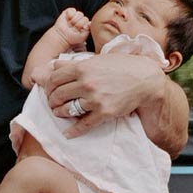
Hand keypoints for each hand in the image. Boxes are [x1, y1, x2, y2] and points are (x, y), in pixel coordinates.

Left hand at [41, 51, 160, 136]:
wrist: (144, 79)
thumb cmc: (121, 66)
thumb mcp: (97, 59)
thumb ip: (75, 63)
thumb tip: (54, 65)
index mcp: (82, 68)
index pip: (54, 78)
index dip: (48, 86)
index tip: (49, 90)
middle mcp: (86, 83)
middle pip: (58, 94)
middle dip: (52, 100)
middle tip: (53, 103)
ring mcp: (95, 99)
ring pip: (67, 110)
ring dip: (59, 113)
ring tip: (59, 113)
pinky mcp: (104, 112)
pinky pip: (84, 125)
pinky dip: (73, 131)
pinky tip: (67, 134)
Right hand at [55, 8, 91, 45]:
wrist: (62, 36)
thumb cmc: (72, 38)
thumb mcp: (82, 37)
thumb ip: (88, 30)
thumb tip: (90, 23)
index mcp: (85, 25)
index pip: (88, 22)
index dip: (85, 25)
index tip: (82, 29)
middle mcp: (80, 20)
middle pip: (85, 18)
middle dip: (79, 24)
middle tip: (73, 28)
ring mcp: (75, 16)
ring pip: (80, 14)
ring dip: (74, 20)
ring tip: (70, 24)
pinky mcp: (69, 12)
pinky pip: (73, 10)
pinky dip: (70, 14)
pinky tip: (68, 19)